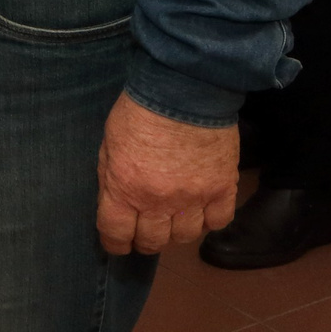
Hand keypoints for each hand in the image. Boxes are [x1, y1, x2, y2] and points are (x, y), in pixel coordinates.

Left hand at [94, 94, 240, 255]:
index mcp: (124, 189)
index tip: (119, 242)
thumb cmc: (139, 110)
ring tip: (175, 217)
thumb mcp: (109, 144)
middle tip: (147, 229)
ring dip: (176, 231)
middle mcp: (158, 202)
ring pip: (184, 237)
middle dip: (145, 240)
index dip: (116, 243)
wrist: (184, 88)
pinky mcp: (221, 188)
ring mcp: (193, 198)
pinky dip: (208, 220)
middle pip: (152, 242)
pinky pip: (217, 222)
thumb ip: (111, 178)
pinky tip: (201, 209)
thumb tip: (115, 203)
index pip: (116, 235)